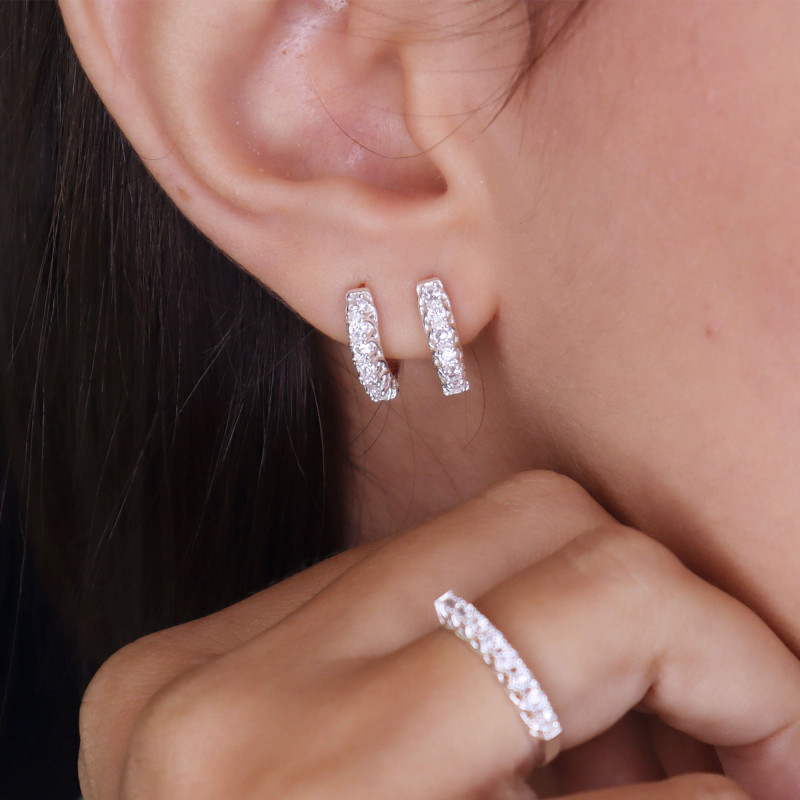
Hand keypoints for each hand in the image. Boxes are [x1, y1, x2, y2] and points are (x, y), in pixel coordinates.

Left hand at [78, 472, 799, 798]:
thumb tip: (747, 772)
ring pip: (462, 534)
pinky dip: (470, 642)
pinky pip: (385, 577)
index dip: (736, 660)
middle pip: (535, 517)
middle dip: (652, 618)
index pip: (593, 594)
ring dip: (561, 628)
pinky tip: (486, 741)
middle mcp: (231, 688)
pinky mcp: (183, 650)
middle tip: (696, 743)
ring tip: (587, 760)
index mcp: (308, 782)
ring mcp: (194, 656)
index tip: (778, 752)